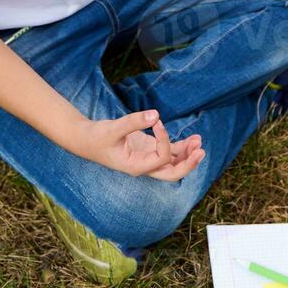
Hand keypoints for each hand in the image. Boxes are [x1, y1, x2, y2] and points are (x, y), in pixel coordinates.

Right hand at [71, 109, 205, 180]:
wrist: (88, 140)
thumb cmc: (98, 137)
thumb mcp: (113, 128)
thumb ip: (134, 121)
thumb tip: (156, 114)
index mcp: (136, 166)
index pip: (160, 158)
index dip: (164, 140)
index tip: (157, 122)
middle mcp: (145, 166)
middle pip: (172, 173)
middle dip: (187, 163)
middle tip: (200, 151)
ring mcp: (148, 159)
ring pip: (173, 163)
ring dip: (187, 154)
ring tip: (199, 141)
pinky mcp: (149, 149)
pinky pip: (170, 152)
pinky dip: (182, 147)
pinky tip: (193, 138)